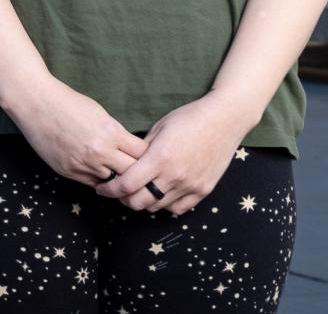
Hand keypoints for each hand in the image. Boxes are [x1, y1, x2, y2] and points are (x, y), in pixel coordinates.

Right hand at [7, 77, 149, 187]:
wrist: (38, 104)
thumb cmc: (70, 103)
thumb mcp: (100, 114)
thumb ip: (115, 133)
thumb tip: (129, 149)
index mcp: (111, 133)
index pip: (141, 154)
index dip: (148, 157)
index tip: (150, 158)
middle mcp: (99, 152)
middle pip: (131, 172)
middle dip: (138, 174)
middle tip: (144, 175)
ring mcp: (83, 164)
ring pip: (112, 183)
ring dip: (118, 180)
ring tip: (126, 180)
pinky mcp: (69, 171)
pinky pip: (93, 184)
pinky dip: (101, 182)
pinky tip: (105, 178)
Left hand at [92, 92, 254, 215]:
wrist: (225, 119)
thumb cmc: (190, 117)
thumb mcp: (160, 127)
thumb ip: (142, 149)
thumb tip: (126, 163)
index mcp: (160, 157)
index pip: (127, 184)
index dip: (110, 190)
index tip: (102, 189)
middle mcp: (175, 175)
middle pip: (139, 202)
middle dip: (124, 199)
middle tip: (119, 192)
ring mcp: (190, 186)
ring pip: (157, 207)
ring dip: (144, 202)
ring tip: (141, 190)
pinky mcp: (203, 191)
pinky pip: (177, 208)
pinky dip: (165, 205)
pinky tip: (161, 194)